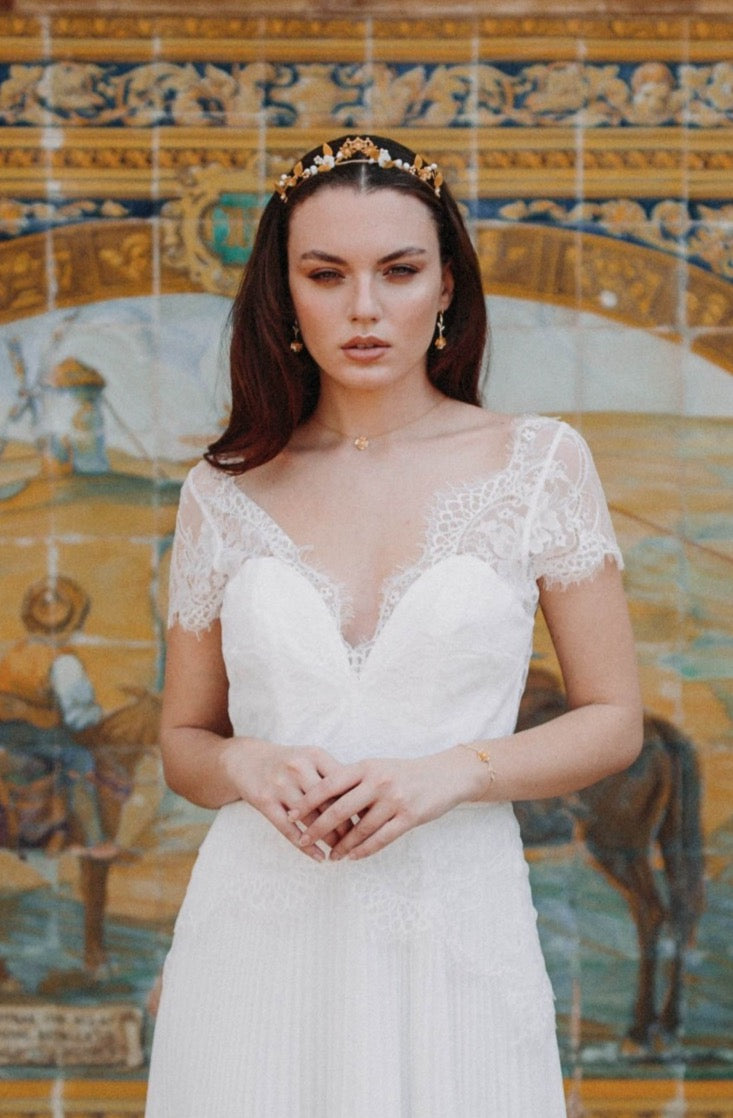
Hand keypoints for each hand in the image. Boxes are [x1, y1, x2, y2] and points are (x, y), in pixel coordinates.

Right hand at [222, 739, 351, 861]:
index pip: (342, 784)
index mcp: (314, 755)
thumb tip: (364, 801)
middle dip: (344, 825)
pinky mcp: (264, 801)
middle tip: (356, 843)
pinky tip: (318, 857)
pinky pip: (288, 829)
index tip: (370, 820)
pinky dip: (305, 846)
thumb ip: (334, 775)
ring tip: (340, 852)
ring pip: (309, 818)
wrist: (245, 759)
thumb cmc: (288, 762)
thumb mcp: (310, 759)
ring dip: (327, 839)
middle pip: (327, 802)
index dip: (357, 803)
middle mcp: (297, 768)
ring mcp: (280, 785)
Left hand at [289, 747, 480, 860]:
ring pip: (359, 828)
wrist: (445, 775)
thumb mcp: (378, 768)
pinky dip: (364, 850)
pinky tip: (353, 857)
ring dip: (342, 845)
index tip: (291, 814)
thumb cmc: (405, 773)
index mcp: (366, 767)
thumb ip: (353, 780)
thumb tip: (321, 798)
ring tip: (331, 856)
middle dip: (318, 827)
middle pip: (340, 808)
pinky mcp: (408, 817)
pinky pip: (381, 839)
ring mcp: (394, 800)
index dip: (308, 800)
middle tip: (304, 840)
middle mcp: (378, 781)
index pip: (329, 784)